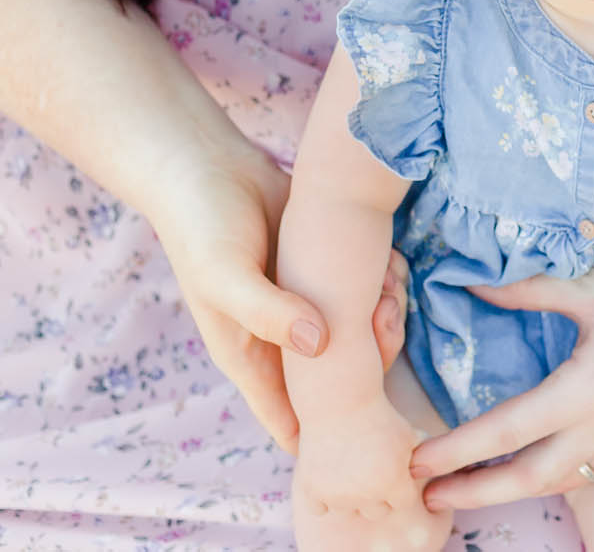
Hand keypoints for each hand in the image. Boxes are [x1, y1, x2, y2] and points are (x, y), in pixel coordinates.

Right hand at [145, 144, 409, 450]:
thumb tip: (318, 346)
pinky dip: (387, 283)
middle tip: (383, 317)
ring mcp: (309, 306)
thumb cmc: (203, 228)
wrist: (210, 168)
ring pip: (363, 336)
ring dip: (386, 317)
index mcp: (252, 359)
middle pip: (343, 382)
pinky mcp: (329, 272)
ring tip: (387, 287)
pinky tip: (390, 262)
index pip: (294, 422)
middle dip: (375, 360)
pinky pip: (369, 292)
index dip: (332, 425)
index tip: (364, 397)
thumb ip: (266, 312)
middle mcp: (285, 340)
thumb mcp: (225, 275)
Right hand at [293, 400, 450, 551]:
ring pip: (348, 510)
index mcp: (394, 483)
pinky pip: (319, 509)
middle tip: (371, 468)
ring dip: (350, 496)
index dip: (399, 486)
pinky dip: (323, 498)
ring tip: (349, 469)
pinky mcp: (312, 490)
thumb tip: (437, 473)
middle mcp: (366, 494)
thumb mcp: (410, 436)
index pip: (402, 503)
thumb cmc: (381, 416)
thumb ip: (425, 460)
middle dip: (377, 494)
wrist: (340, 399)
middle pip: (377, 512)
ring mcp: (337, 495)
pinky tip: (329, 477)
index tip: (393, 469)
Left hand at [410, 229, 593, 508]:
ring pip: (561, 482)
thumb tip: (473, 286)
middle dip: (472, 492)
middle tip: (427, 496)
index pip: (505, 432)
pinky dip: (555, 479)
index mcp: (589, 388)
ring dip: (512, 490)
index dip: (455, 450)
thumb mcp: (587, 284)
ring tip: (471, 489)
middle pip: (527, 478)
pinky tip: (534, 471)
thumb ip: (524, 291)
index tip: (417, 460)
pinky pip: (593, 472)